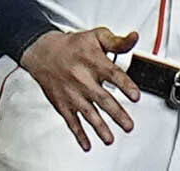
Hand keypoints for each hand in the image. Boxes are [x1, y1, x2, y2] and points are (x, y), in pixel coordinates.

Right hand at [19, 27, 142, 151]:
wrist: (44, 52)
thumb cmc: (73, 45)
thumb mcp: (97, 36)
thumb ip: (118, 41)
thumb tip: (134, 38)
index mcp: (94, 62)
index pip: (113, 74)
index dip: (125, 85)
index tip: (135, 96)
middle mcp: (83, 79)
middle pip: (102, 98)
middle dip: (116, 113)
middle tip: (128, 125)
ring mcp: (72, 93)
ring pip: (88, 113)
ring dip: (99, 127)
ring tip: (110, 139)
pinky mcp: (63, 103)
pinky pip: (71, 121)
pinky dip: (79, 134)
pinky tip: (87, 143)